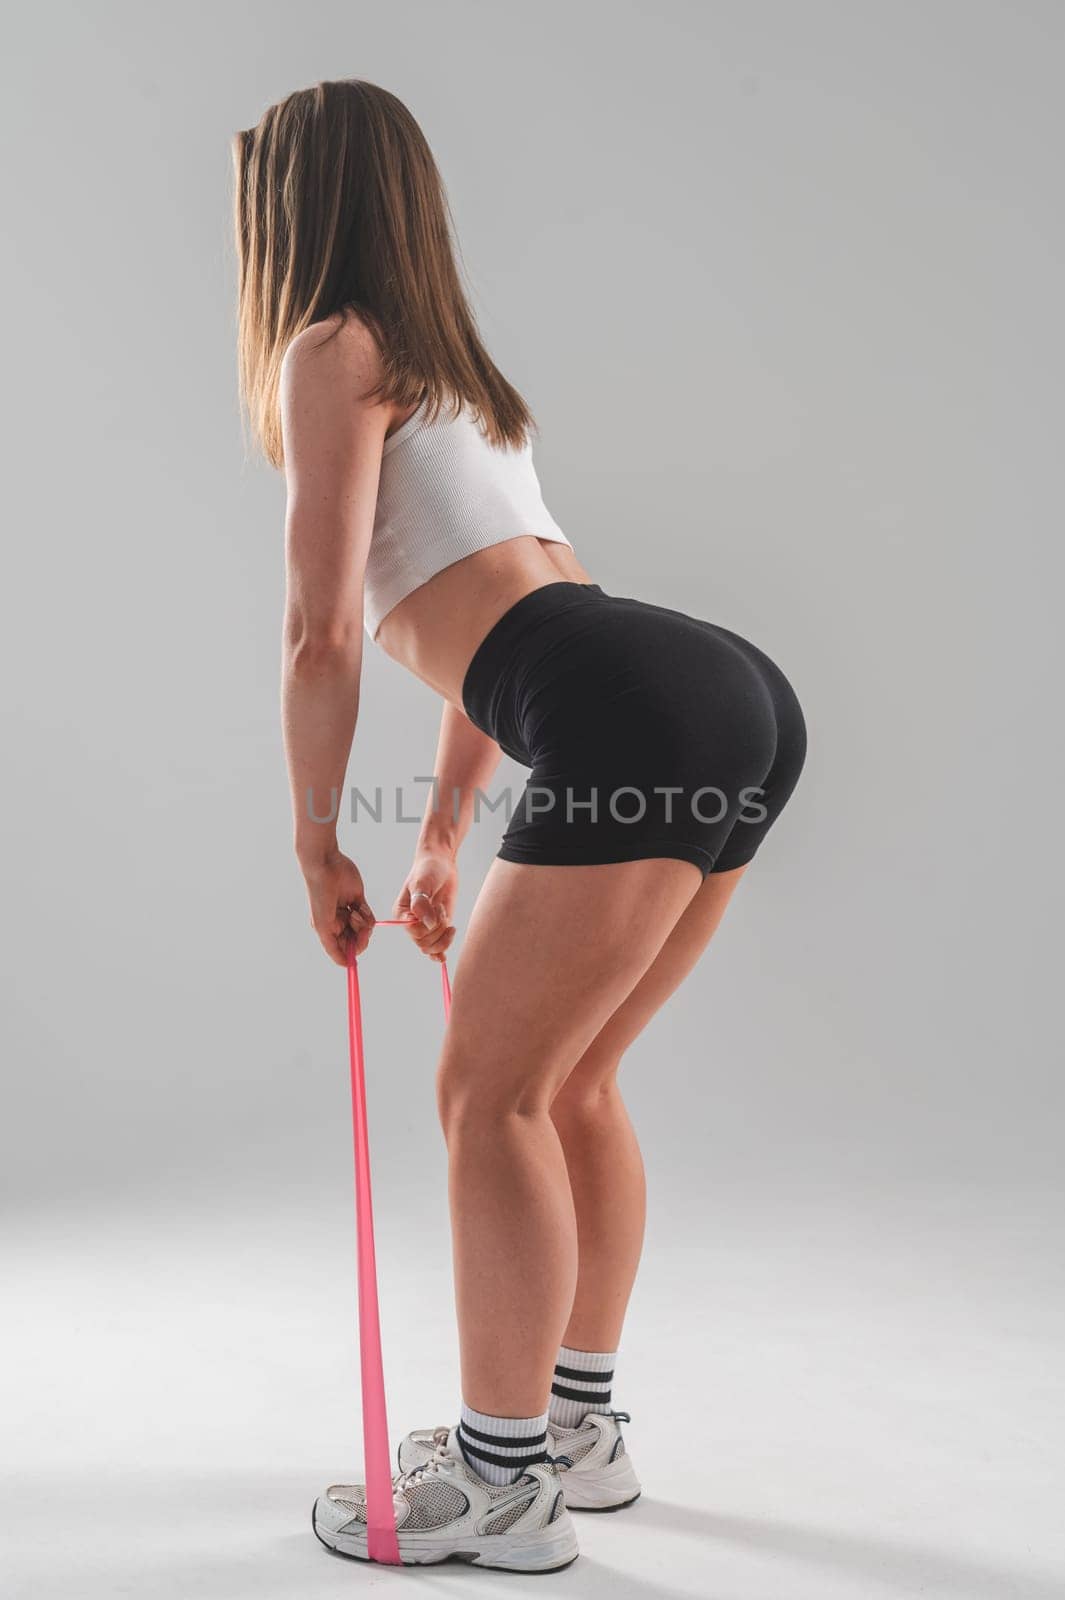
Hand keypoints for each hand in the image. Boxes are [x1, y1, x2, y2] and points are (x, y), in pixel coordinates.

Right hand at [301, 850, 374, 966]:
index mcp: (328, 931)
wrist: (326, 866)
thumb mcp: (322, 925)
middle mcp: (339, 924)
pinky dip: (367, 914)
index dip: (351, 952)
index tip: (356, 949)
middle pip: (356, 941)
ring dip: (363, 923)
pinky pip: (370, 917)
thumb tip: (346, 965)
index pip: (343, 950)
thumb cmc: (320, 896)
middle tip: (361, 929)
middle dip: (360, 937)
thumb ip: (333, 947)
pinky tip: (358, 906)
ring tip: (355, 912)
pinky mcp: (359, 901)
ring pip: (365, 929)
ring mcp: (349, 913)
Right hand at [393, 849, 456, 962]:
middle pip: (423, 943)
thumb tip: (428, 923)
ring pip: (431, 948)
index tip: (436, 907)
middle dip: (438, 930)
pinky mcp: (436, 928)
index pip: (413, 931)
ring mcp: (424, 927)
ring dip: (444, 937)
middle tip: (442, 909)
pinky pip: (436, 948)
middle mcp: (409, 924)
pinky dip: (440, 952)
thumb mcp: (423, 883)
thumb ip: (422, 903)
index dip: (428, 925)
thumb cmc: (428, 869)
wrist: (441, 863)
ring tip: (447, 917)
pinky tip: (443, 957)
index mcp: (400, 914)